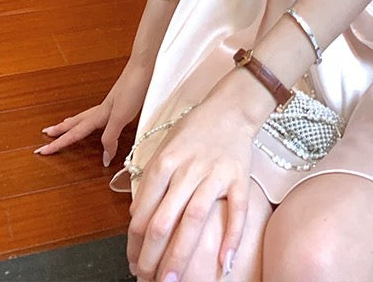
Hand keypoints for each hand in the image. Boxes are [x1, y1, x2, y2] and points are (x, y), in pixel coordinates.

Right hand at [35, 58, 152, 165]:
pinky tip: (98, 116)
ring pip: (86, 116)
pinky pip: (98, 112)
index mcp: (99, 115)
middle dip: (60, 130)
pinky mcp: (120, 99)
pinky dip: (91, 118)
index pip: (75, 132)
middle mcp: (102, 109)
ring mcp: (110, 103)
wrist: (144, 66)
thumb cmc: (133, 89)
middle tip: (45, 134)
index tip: (42, 152)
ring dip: (73, 122)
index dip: (60, 143)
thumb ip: (110, 136)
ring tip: (64, 124)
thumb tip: (104, 158)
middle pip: (76, 122)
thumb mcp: (120, 117)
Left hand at [126, 85, 258, 281]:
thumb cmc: (194, 129)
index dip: (134, 244)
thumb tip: (138, 216)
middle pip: (164, 221)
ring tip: (171, 280)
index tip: (133, 263)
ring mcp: (214, 174)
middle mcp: (187, 170)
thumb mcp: (165, 148)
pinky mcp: (239, 177)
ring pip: (194, 219)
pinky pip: (237, 210)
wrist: (231, 108)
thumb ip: (151, 181)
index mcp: (164, 163)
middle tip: (146, 279)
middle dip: (151, 257)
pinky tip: (224, 262)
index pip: (142, 212)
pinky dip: (232, 237)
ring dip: (180, 254)